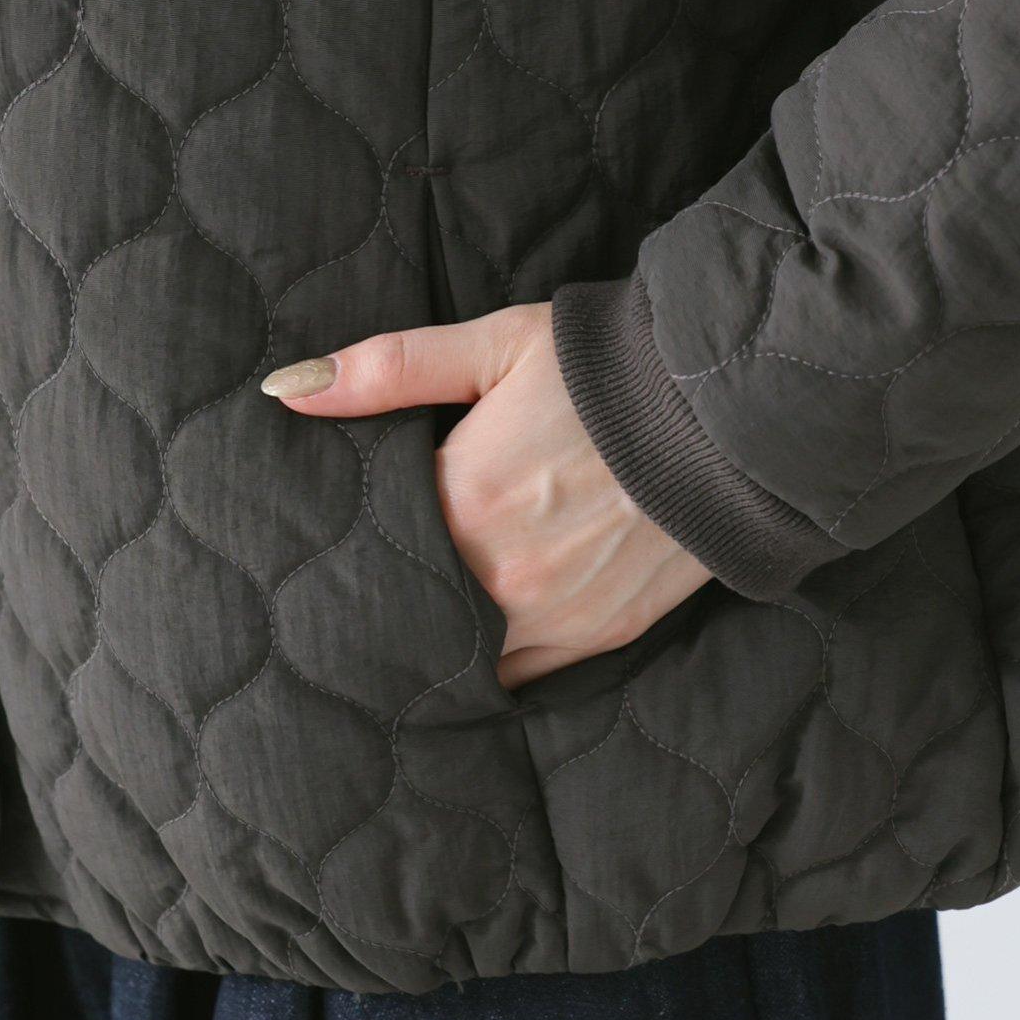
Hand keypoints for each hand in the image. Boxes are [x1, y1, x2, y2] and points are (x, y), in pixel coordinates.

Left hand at [261, 302, 710, 687]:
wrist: (731, 408)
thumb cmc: (605, 370)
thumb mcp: (495, 346)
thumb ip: (388, 371)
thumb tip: (287, 391)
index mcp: (466, 502)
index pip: (377, 554)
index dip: (354, 555)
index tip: (337, 558)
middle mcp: (506, 577)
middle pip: (416, 617)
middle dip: (391, 609)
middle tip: (362, 608)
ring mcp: (559, 616)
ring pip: (467, 658)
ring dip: (445, 642)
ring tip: (424, 623)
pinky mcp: (604, 635)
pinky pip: (527, 673)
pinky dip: (501, 659)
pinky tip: (487, 635)